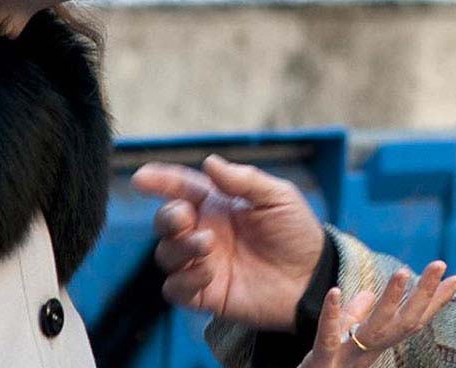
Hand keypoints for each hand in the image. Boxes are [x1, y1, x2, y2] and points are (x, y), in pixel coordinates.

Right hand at [130, 154, 325, 329]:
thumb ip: (243, 180)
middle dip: (167, 216)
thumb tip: (209, 162)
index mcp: (218, 205)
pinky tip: (208, 272)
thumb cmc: (296, 233)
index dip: (160, 181)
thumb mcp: (278, 197)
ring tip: (207, 243)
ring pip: (166, 254)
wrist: (314, 278)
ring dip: (180, 247)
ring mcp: (204, 264)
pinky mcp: (207, 294)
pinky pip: (176, 288)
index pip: (181, 188)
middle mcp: (205, 232)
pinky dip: (184, 279)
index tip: (141, 178)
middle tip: (183, 216)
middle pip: (166, 221)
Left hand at [299, 261, 455, 367]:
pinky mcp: (322, 362)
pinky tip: (335, 291)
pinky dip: (332, 315)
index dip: (435, 300)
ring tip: (402, 272)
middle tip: (440, 262)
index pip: (412, 319)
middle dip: (424, 294)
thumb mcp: (341, 339)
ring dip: (390, 301)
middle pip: (404, 323)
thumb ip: (353, 317)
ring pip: (375, 330)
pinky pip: (328, 337)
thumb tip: (366, 293)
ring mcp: (348, 358)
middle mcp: (369, 351)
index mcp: (377, 344)